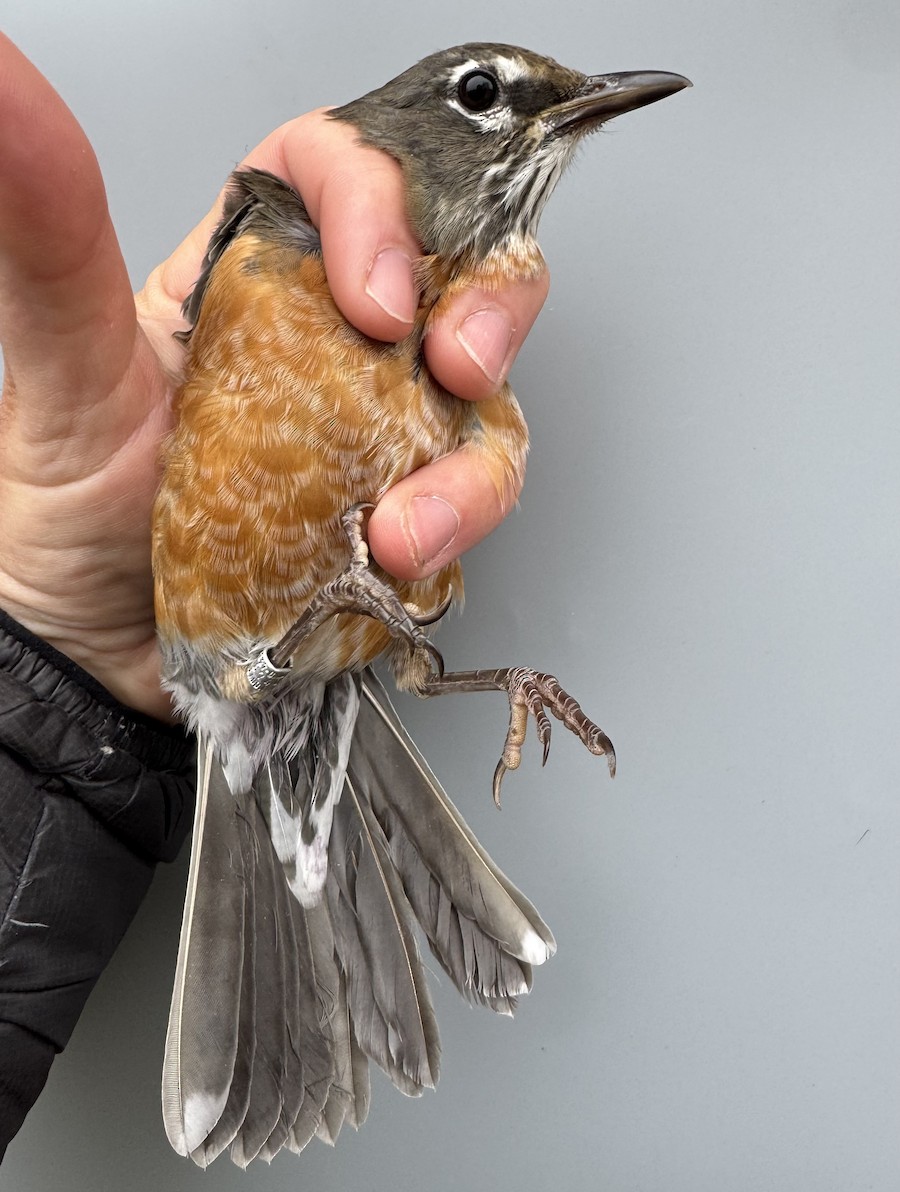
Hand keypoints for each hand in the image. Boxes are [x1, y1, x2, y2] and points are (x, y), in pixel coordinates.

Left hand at [0, 34, 548, 719]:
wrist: (99, 652)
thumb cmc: (72, 515)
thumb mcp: (67, 375)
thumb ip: (52, 246)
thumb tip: (5, 99)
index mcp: (250, 273)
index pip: (340, 175)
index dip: (381, 206)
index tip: (374, 294)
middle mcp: (330, 337)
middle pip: (455, 263)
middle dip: (485, 306)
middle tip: (454, 364)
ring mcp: (380, 420)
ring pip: (486, 390)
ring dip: (468, 461)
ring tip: (397, 525)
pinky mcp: (409, 497)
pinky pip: (477, 486)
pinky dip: (459, 524)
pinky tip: (396, 555)